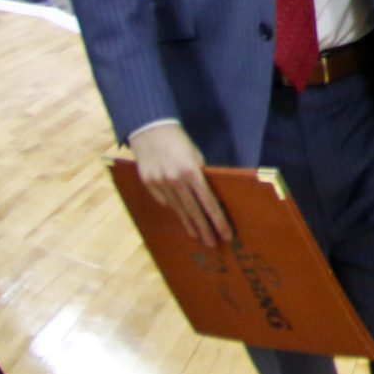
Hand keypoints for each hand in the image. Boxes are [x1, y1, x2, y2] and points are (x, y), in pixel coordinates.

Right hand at [131, 121, 231, 247]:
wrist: (151, 130)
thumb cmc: (180, 142)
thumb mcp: (196, 156)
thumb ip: (201, 176)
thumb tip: (207, 197)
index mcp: (191, 172)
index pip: (208, 202)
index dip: (217, 219)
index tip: (226, 233)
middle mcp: (175, 180)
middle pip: (193, 211)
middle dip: (205, 229)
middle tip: (213, 243)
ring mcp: (159, 183)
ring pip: (178, 209)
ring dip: (190, 224)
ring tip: (199, 236)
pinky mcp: (148, 184)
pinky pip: (165, 201)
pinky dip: (175, 209)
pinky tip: (183, 218)